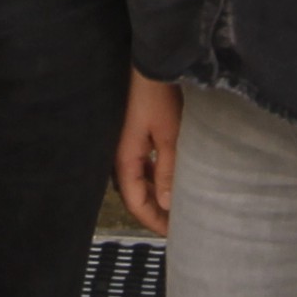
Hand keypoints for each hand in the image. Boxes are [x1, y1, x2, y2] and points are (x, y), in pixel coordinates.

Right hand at [114, 69, 181, 234]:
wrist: (149, 61)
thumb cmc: (157, 95)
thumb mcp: (169, 134)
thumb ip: (168, 170)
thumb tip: (168, 204)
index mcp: (124, 159)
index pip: (136, 203)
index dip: (153, 221)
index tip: (173, 234)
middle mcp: (119, 154)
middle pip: (135, 193)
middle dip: (154, 211)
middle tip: (177, 225)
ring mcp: (123, 143)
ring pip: (138, 179)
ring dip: (155, 193)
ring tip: (177, 204)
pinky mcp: (131, 133)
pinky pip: (140, 163)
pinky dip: (154, 175)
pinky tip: (170, 177)